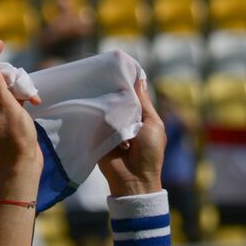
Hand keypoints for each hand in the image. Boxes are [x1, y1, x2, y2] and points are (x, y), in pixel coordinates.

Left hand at [0, 40, 43, 171]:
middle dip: (11, 76)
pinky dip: (21, 97)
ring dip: (19, 88)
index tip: (1, 43)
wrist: (22, 164)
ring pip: (4, 87)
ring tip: (33, 97)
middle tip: (24, 83)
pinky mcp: (2, 117)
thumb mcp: (8, 106)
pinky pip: (9, 99)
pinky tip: (34, 102)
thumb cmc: (15, 137)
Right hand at [99, 76, 164, 196]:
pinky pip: (95, 120)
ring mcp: (110, 127)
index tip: (119, 66)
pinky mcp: (97, 135)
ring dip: (105, 101)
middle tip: (105, 73)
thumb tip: (140, 79)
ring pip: (106, 107)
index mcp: (140, 117)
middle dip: (114, 89)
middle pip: (117, 99)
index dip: (128, 82)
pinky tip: (92, 102)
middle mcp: (125, 120)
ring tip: (98, 87)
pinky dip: (96, 113)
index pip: (132, 95)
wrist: (134, 180)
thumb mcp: (153, 124)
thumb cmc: (150, 154)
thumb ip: (145, 104)